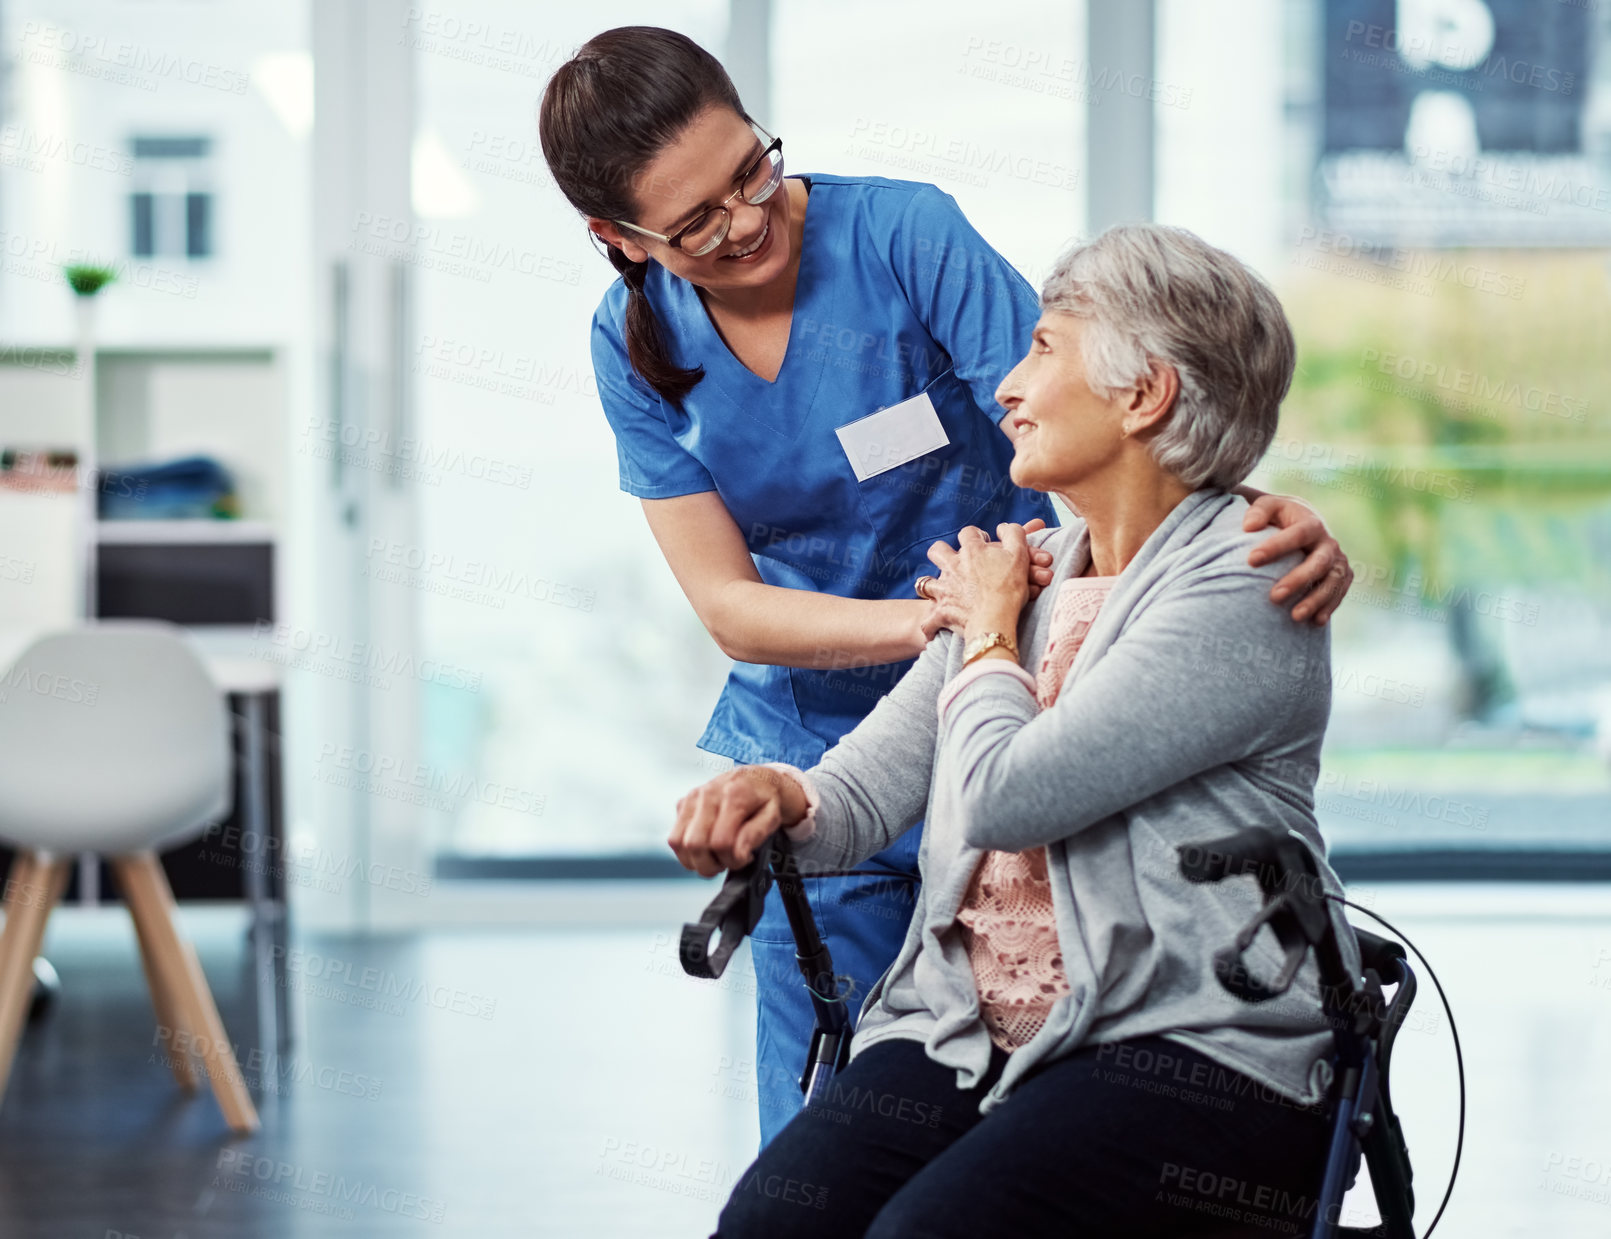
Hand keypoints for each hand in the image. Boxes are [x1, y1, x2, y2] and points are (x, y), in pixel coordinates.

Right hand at [668, 766, 805, 877]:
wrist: (756, 779)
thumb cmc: (765, 800)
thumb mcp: (772, 817)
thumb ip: (756, 835)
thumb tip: (738, 854)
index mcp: (734, 795)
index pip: (721, 841)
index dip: (732, 860)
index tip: (743, 859)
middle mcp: (708, 794)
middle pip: (695, 844)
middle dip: (710, 864)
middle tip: (726, 863)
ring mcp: (692, 797)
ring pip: (678, 842)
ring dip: (696, 860)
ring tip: (715, 857)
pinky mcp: (682, 803)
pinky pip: (674, 837)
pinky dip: (687, 852)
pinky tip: (706, 848)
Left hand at [921, 522, 1032, 639]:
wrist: (994, 619)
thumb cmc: (1009, 589)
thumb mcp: (1019, 555)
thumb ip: (1014, 534)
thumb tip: (1004, 527)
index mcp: (972, 551)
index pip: (968, 533)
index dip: (975, 536)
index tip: (983, 543)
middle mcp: (953, 567)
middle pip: (937, 551)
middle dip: (942, 553)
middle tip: (954, 562)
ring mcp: (944, 589)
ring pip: (924, 583)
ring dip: (930, 585)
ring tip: (940, 591)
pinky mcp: (940, 612)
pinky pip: (927, 621)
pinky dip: (929, 626)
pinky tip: (932, 629)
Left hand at [1243, 494, 1352, 625]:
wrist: (1305, 526)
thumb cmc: (1280, 518)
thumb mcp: (1269, 507)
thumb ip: (1259, 512)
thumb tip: (1248, 526)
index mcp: (1311, 524)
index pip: (1297, 535)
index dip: (1276, 547)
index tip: (1251, 559)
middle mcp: (1329, 543)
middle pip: (1318, 563)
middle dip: (1297, 580)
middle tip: (1273, 597)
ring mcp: (1338, 561)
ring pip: (1332, 582)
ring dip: (1315, 600)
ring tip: (1295, 616)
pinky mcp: (1342, 576)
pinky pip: (1339, 593)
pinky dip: (1329, 607)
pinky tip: (1315, 621)